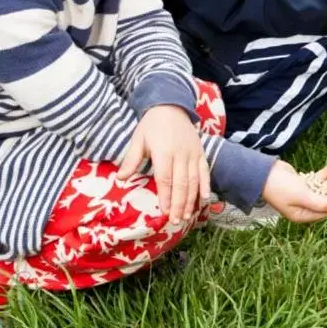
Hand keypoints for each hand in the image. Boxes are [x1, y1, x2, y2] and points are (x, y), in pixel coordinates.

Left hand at [118, 105, 209, 224]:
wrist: (172, 106)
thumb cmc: (152, 125)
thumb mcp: (138, 139)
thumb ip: (131, 160)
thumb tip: (121, 179)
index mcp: (164, 152)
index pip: (165, 178)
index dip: (166, 196)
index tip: (165, 212)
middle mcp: (181, 154)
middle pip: (181, 183)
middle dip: (179, 204)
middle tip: (176, 221)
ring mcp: (193, 154)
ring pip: (194, 180)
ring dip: (191, 200)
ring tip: (187, 216)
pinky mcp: (201, 152)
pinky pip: (205, 172)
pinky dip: (206, 186)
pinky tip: (205, 199)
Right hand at [261, 161, 326, 222]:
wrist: (261, 173)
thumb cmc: (279, 187)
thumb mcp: (300, 195)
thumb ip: (318, 202)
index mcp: (302, 215)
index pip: (326, 209)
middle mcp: (304, 207)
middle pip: (326, 199)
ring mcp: (303, 195)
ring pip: (323, 188)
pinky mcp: (301, 184)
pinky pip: (317, 180)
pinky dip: (325, 174)